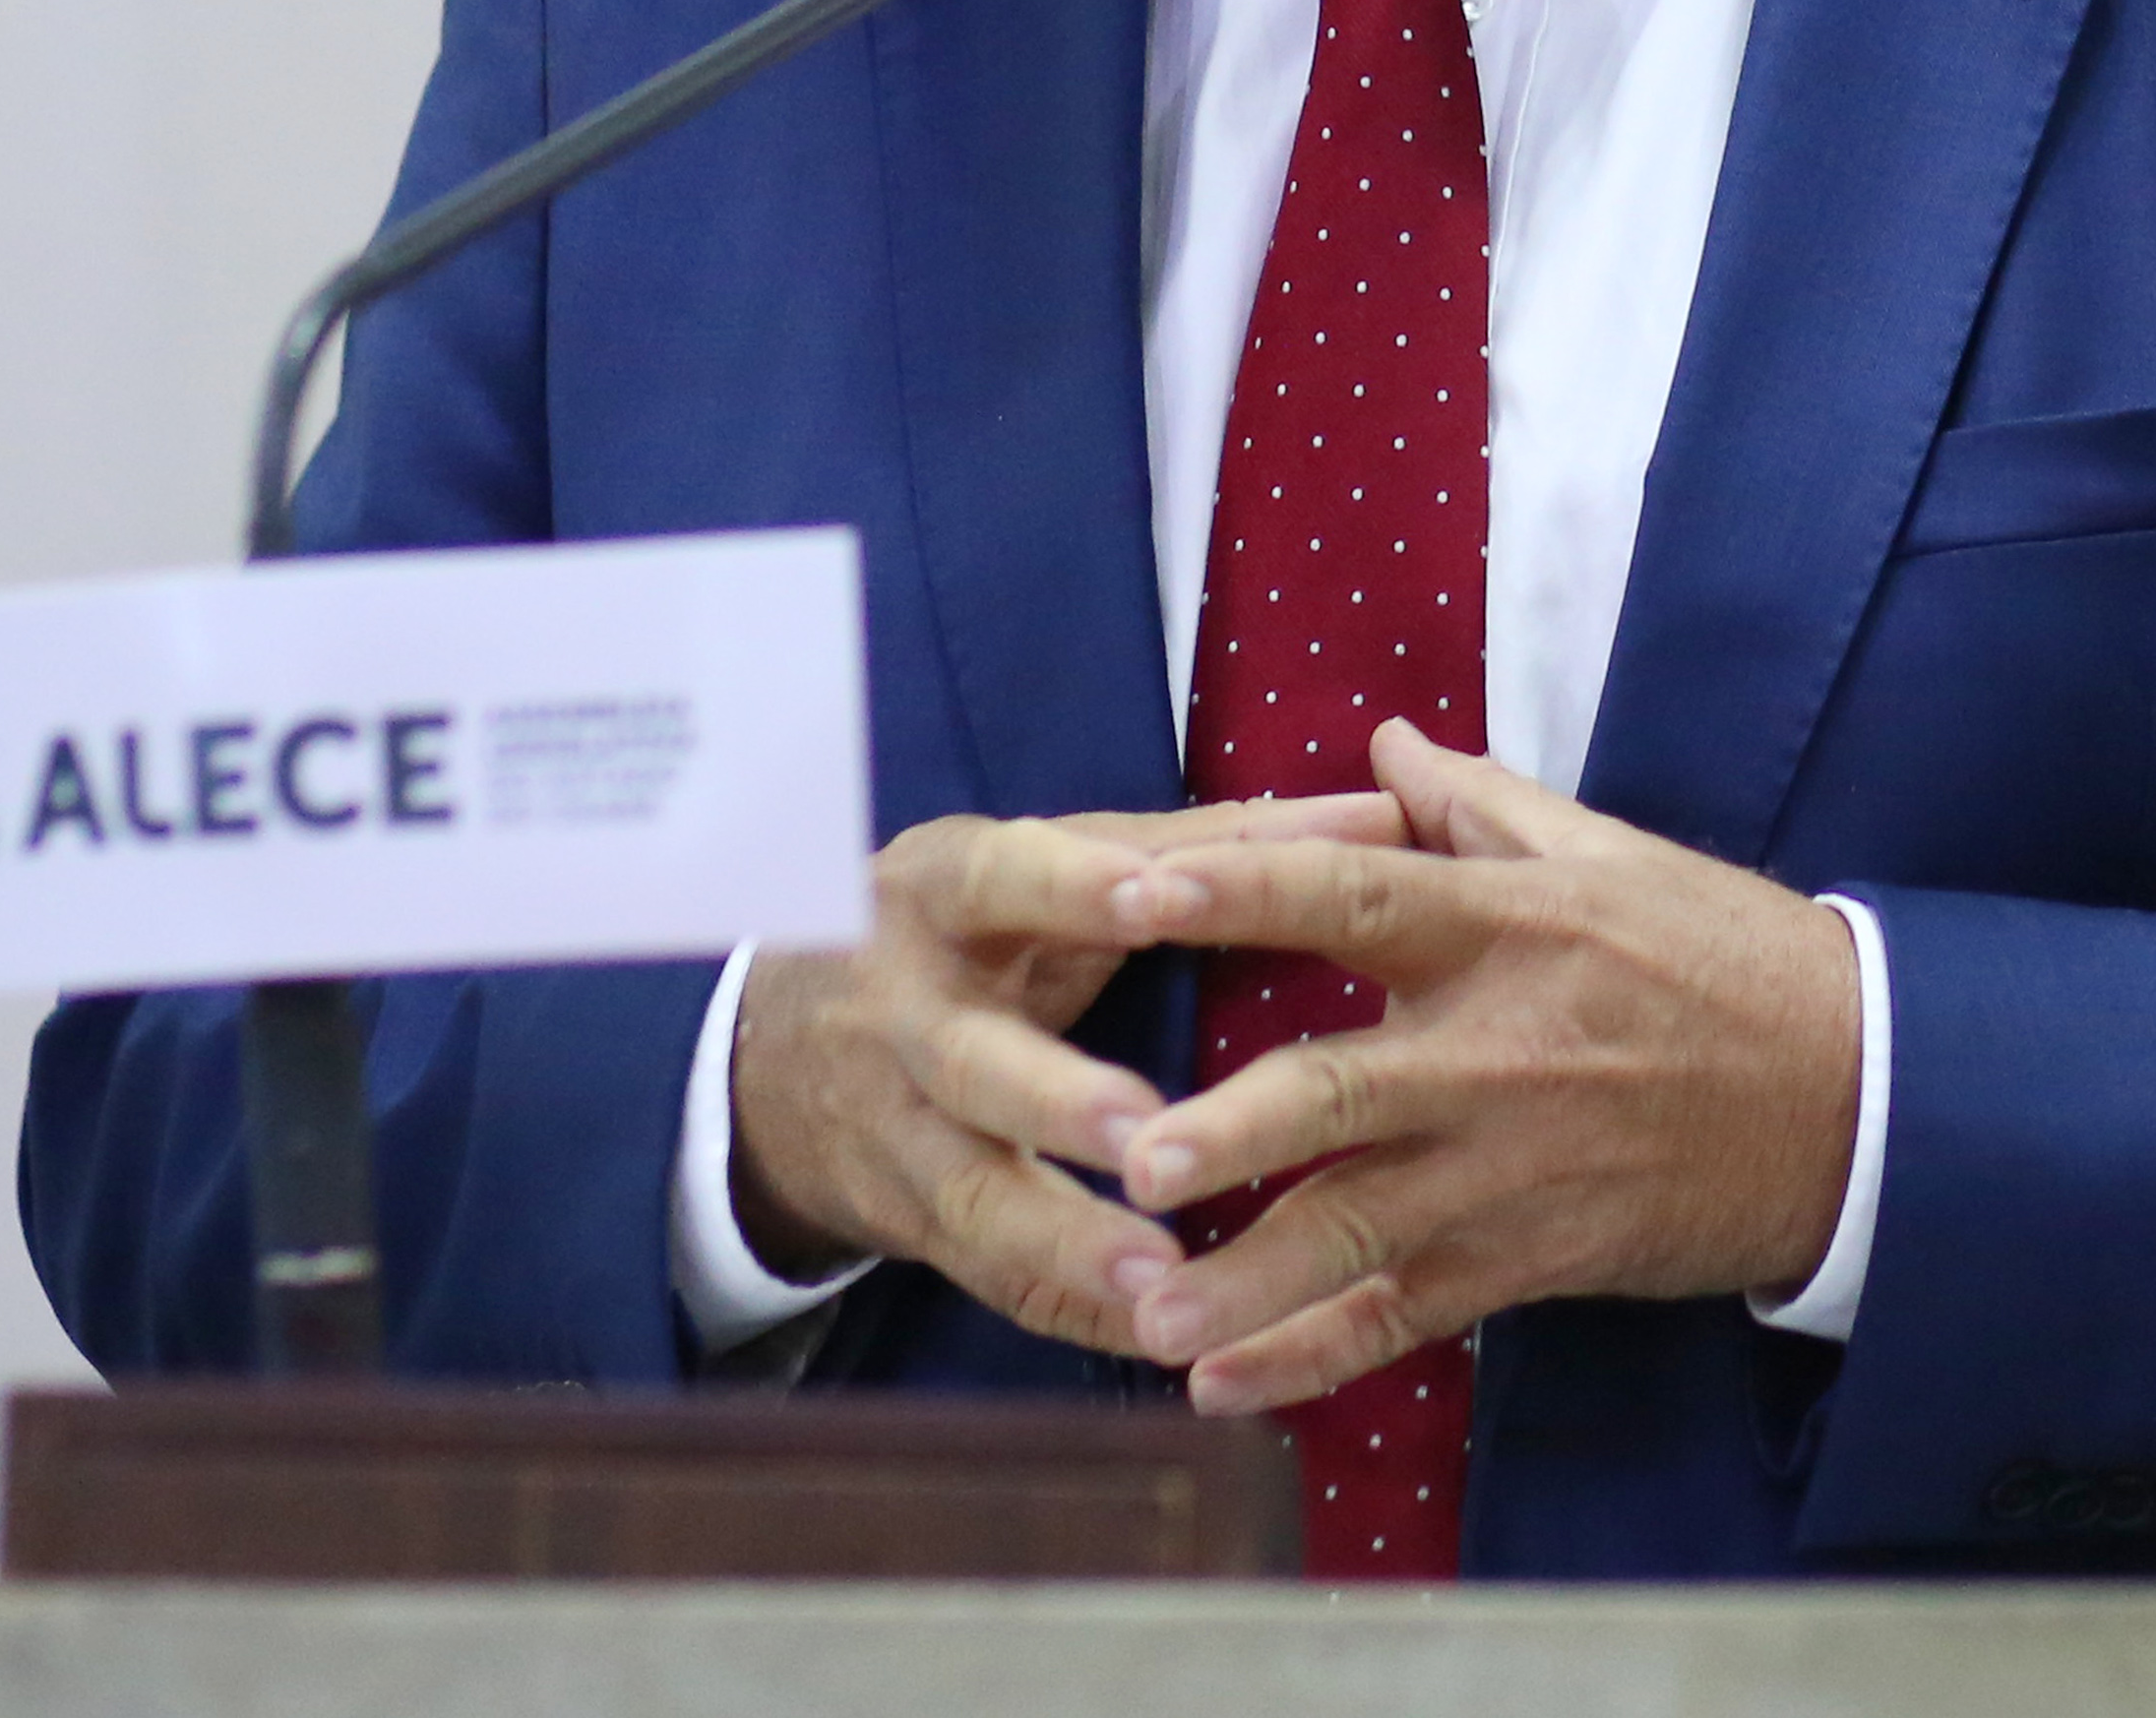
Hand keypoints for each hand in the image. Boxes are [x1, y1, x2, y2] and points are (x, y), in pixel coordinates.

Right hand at [728, 793, 1401, 1354]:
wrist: (776, 1049)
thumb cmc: (968, 930)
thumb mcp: (1043, 867)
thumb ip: (1203, 848)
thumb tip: (1379, 817)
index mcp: (941, 893)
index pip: (1002, 879)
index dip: (1072, 890)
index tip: (1153, 902)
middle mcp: (902, 1013)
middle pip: (971, 1062)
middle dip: (1055, 1102)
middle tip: (1146, 1134)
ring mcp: (896, 1132)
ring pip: (974, 1199)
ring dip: (1067, 1246)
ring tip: (1164, 1285)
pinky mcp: (911, 1224)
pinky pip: (994, 1282)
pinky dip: (1077, 1313)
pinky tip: (1162, 1339)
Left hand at [1101, 721, 1861, 1415]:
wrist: (1859, 1096)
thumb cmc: (1725, 956)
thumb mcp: (1612, 855)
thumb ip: (1478, 803)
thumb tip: (1380, 742)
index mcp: (1508, 926)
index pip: (1354, 894)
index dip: (1243, 889)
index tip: (1136, 890)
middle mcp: (1497, 1052)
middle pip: (1343, 1093)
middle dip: (1232, 1133)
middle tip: (1129, 1160)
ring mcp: (1513, 1170)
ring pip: (1361, 1230)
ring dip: (1249, 1281)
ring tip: (1145, 1314)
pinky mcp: (1535, 1259)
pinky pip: (1409, 1316)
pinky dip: (1316, 1357)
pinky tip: (1228, 1385)